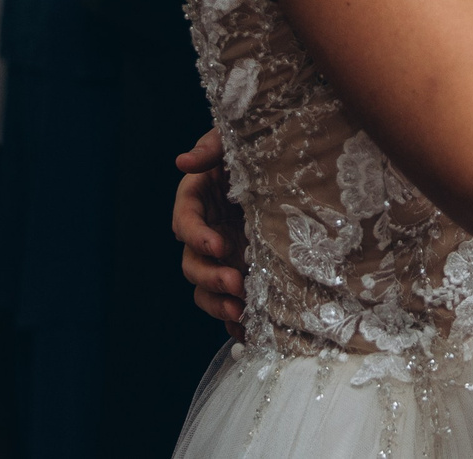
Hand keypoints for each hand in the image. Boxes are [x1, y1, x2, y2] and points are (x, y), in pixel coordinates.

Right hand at [171, 128, 247, 333]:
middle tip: (235, 282)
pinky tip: (250, 330)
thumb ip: (211, 148)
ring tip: (242, 312)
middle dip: (210, 276)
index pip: (185, 221)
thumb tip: (181, 162)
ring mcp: (222, 257)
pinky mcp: (240, 273)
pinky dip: (235, 321)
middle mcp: (205, 233)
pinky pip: (230, 303)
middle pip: (192, 263)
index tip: (218, 244)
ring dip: (219, 303)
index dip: (197, 235)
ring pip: (206, 289)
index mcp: (197, 200)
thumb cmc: (258, 148)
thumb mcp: (235, 141)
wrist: (291, 168)